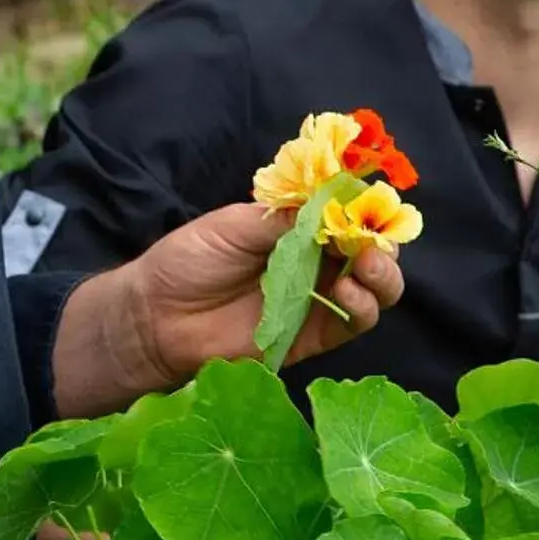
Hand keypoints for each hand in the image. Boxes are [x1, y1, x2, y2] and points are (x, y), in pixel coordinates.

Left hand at [127, 201, 403, 381]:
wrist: (156, 316)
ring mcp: (316, 299)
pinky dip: (362, 307)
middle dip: (381, 243)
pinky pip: (352, 324)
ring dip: (382, 275)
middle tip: (372, 241)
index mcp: (297, 228)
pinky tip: (347, 292)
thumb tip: (330, 204)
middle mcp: (314, 261)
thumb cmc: (188, 261)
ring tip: (365, 266)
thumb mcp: (234, 226)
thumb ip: (283, 219)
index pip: (347, 214)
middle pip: (371, 251)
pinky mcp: (312, 336)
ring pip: (373, 288)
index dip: (365, 208)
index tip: (370, 203)